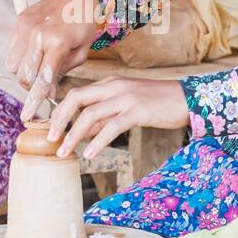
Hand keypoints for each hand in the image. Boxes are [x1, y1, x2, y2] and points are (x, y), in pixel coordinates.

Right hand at [6, 0, 101, 120]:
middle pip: (23, 75)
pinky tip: (33, 53)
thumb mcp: (81, 53)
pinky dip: (19, 58)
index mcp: (57, 43)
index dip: (35, 100)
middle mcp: (38, 35)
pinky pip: (11, 51)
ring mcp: (26, 27)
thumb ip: (62, 73)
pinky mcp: (19, 21)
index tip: (27, 116)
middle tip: (43, 84)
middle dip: (32, 86)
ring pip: (13, 66)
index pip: (42, 79)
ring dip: (24, 72)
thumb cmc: (84, 26)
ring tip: (39, 66)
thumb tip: (48, 94)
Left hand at [47, 78, 188, 158]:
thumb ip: (105, 117)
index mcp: (109, 83)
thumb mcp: (126, 107)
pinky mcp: (138, 110)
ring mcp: (126, 97)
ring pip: (90, 114)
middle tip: (51, 139)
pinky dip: (97, 141)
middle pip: (76, 98)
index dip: (59, 111)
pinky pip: (112, 126)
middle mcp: (114, 86)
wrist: (187, 99)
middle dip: (59, 119)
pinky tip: (90, 154)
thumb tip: (82, 133)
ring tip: (64, 152)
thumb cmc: (157, 104)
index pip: (76, 94)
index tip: (50, 129)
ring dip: (74, 135)